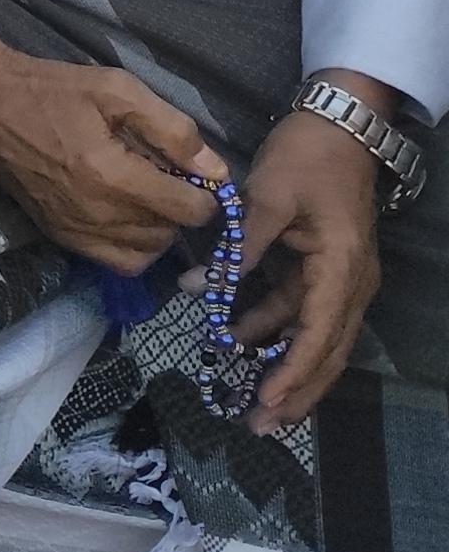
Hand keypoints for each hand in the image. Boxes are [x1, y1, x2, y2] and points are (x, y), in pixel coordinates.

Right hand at [0, 7, 220, 269]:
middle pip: (169, 234)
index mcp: (112, 176)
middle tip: (169, 178)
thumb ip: (173, 130)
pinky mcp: (58, 234)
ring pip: (144, 253)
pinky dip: (132, 247)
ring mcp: (73, 229)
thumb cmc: (52, 89)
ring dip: (158, 230)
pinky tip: (126, 215)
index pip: (188, 210)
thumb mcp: (118, 90)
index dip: (206, 194)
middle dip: (180, 209)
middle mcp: (95, 214)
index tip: (197, 173)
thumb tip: (215, 169)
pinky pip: (113, 261)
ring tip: (148, 197)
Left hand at [232, 90, 390, 434]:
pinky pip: (299, 311)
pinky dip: (272, 330)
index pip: (317, 334)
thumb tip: (203, 289)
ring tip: (248, 399)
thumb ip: (239, 246)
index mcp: (341, 268)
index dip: (294, 372)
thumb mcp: (267, 197)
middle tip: (260, 425)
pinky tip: (236, 341)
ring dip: (282, 366)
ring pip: (312, 337)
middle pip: (325, 351)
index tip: (268, 402)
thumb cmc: (306, 158)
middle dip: (295, 391)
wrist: (338, 125)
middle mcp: (349, 282)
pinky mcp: (320, 268)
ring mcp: (337, 277)